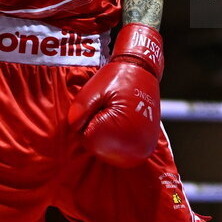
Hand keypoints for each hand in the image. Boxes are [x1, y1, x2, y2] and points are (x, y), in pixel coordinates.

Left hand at [68, 24, 164, 167]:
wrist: (143, 69)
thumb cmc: (116, 79)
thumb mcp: (91, 91)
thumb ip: (78, 112)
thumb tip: (75, 128)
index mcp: (117, 134)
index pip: (86, 138)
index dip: (89, 119)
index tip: (101, 105)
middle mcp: (133, 148)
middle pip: (98, 147)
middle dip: (98, 129)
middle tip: (110, 107)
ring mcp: (142, 150)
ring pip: (109, 151)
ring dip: (109, 137)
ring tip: (119, 113)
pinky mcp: (146, 149)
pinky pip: (122, 152)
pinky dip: (119, 140)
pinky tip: (125, 123)